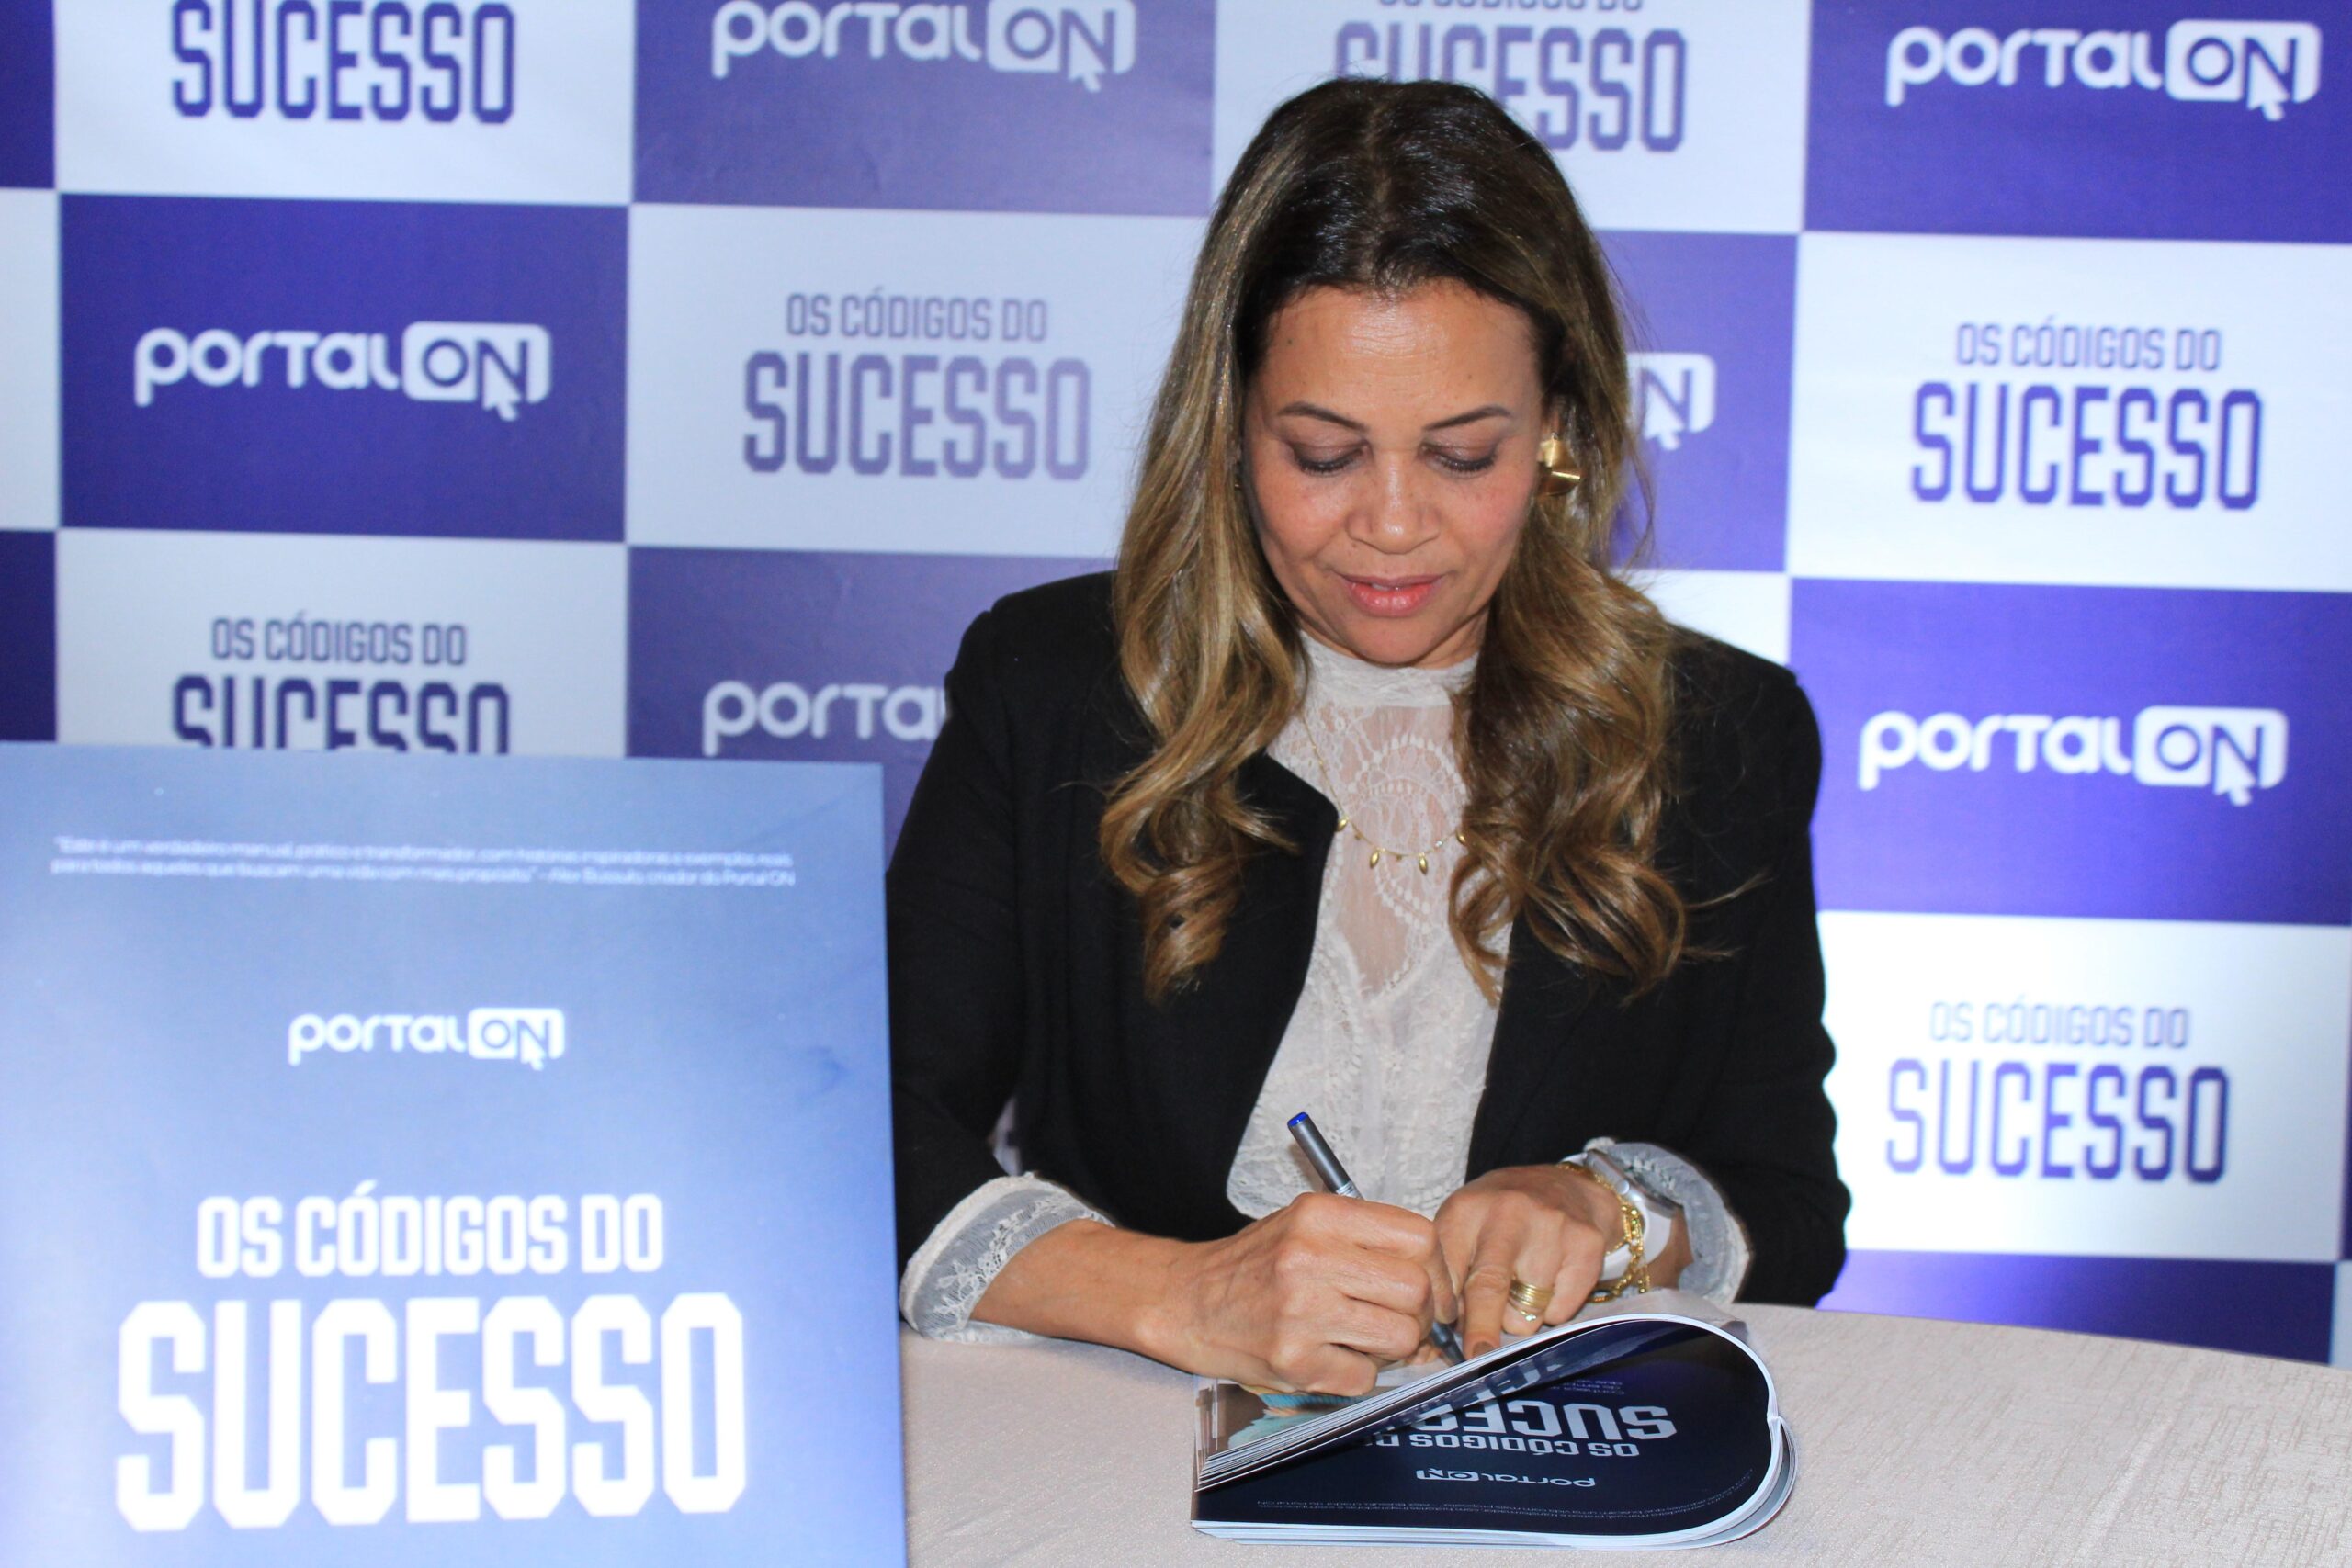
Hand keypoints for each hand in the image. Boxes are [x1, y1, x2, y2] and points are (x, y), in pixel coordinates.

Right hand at [1145, 1192, 1459, 1395]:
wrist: (1185, 1301)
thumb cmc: (1253, 1265)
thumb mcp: (1304, 1224)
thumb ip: (1365, 1239)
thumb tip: (1435, 1277)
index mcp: (1320, 1215)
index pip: (1419, 1237)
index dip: (1435, 1268)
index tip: (1426, 1286)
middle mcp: (1311, 1257)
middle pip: (1415, 1290)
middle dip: (1419, 1313)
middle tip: (1399, 1320)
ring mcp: (1300, 1311)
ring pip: (1398, 1337)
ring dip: (1390, 1347)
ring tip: (1361, 1338)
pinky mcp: (1292, 1359)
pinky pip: (1362, 1377)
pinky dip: (1354, 1374)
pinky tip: (1328, 1357)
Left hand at [1433, 1164, 1622, 1357]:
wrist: (1567, 1186)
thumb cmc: (1502, 1217)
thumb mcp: (1464, 1226)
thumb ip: (1449, 1271)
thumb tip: (1439, 1333)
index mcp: (1467, 1209)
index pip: (1447, 1270)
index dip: (1442, 1308)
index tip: (1439, 1335)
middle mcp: (1508, 1213)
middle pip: (1489, 1286)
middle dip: (1480, 1327)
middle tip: (1477, 1355)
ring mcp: (1552, 1226)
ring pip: (1528, 1309)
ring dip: (1520, 1316)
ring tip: (1522, 1287)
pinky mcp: (1587, 1244)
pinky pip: (1561, 1310)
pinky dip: (1552, 1310)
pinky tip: (1551, 1281)